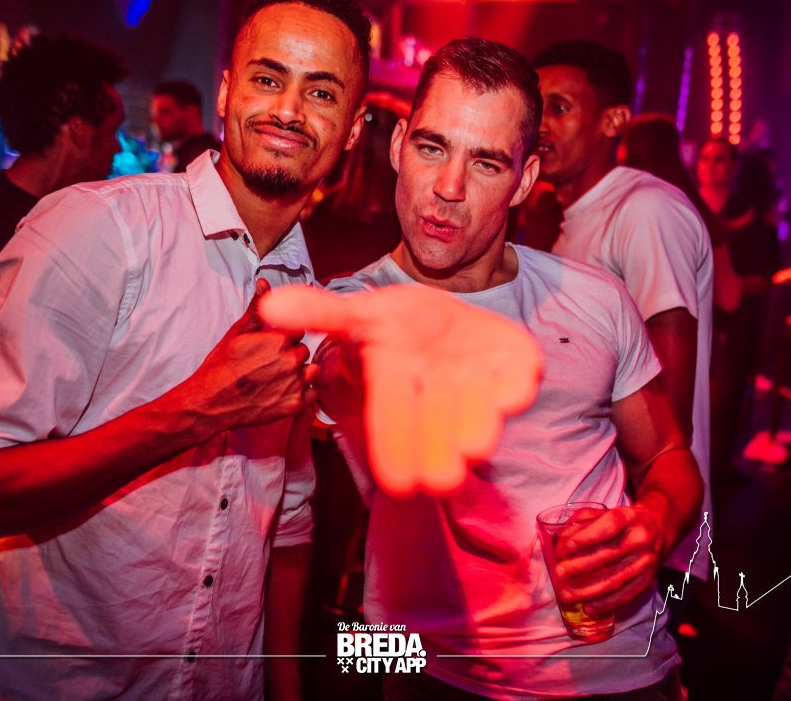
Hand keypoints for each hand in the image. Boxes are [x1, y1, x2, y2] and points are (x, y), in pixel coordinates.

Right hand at [171, 279, 316, 434]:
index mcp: (278, 339)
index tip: (270, 345)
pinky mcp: (295, 405)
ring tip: (277, 377)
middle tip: (268, 364)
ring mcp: (294, 385)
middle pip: (303, 350)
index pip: (298, 330)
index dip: (284, 337)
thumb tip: (264, 283)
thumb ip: (257, 308)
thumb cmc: (221, 367)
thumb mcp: (237, 332)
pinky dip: (303, 392)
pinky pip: (313, 393)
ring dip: (300, 372)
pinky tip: (283, 391)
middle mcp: (290, 361)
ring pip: (311, 370)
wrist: (210, 403)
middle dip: (290, 354)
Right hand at [259, 283, 542, 494]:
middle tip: (442, 481)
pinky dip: (521, 381)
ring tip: (477, 445)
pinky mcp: (516, 364)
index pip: (392, 413)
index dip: (393, 443)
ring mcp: (482, 381)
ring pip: (482, 407)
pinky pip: (522, 372)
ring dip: (480, 424)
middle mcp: (442, 392)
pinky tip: (518, 387)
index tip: (399, 483)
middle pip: (438, 421)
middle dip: (438, 448)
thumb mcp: (359, 314)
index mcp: (400, 381)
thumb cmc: (397, 325)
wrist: (449, 323)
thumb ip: (319, 312)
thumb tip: (268, 307)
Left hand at [552, 504, 666, 616]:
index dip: (586, 538)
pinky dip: (606, 604)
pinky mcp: (649, 579)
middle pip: (610, 555)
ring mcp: (647, 560)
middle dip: (581, 566)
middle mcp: (640, 538)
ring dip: (589, 590)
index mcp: (627, 516)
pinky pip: (626, 595)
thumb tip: (561, 546)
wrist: (656, 530)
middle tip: (559, 574)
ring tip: (567, 595)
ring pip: (617, 579)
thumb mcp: (600, 513)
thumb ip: (578, 524)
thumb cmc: (619, 522)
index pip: (608, 526)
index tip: (565, 549)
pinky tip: (588, 608)